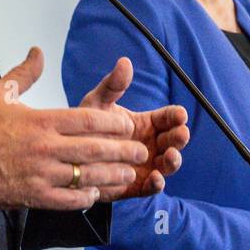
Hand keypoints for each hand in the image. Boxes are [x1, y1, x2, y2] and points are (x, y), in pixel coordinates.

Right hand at [0, 47, 150, 209]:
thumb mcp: (0, 93)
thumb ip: (25, 73)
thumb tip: (38, 50)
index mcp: (43, 121)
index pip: (89, 120)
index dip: (114, 124)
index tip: (127, 125)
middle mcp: (46, 148)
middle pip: (95, 149)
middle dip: (123, 151)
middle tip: (140, 152)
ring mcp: (42, 174)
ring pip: (87, 176)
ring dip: (112, 176)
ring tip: (129, 175)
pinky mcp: (35, 196)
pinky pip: (68, 199)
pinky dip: (85, 197)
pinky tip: (96, 194)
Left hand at [77, 56, 188, 201]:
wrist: (68, 157)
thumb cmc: (86, 126)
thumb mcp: (97, 104)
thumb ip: (112, 86)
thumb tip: (124, 62)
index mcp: (147, 123)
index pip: (168, 117)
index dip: (176, 116)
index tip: (180, 114)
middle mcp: (151, 144)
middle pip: (173, 140)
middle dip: (179, 137)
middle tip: (180, 133)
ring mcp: (146, 165)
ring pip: (167, 164)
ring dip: (173, 161)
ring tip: (170, 156)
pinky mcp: (136, 185)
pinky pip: (151, 187)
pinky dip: (157, 184)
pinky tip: (156, 179)